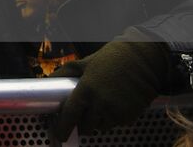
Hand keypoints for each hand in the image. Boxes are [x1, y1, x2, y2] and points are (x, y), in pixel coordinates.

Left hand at [50, 36, 166, 138]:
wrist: (144, 60)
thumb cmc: (113, 58)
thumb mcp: (85, 62)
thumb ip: (65, 72)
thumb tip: (48, 80)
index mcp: (86, 90)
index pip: (70, 116)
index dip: (62, 127)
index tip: (59, 134)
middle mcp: (101, 104)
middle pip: (85, 126)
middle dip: (81, 122)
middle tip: (83, 113)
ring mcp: (116, 112)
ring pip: (100, 127)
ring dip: (97, 121)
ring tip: (101, 103)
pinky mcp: (129, 117)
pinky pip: (115, 124)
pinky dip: (112, 118)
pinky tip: (115, 103)